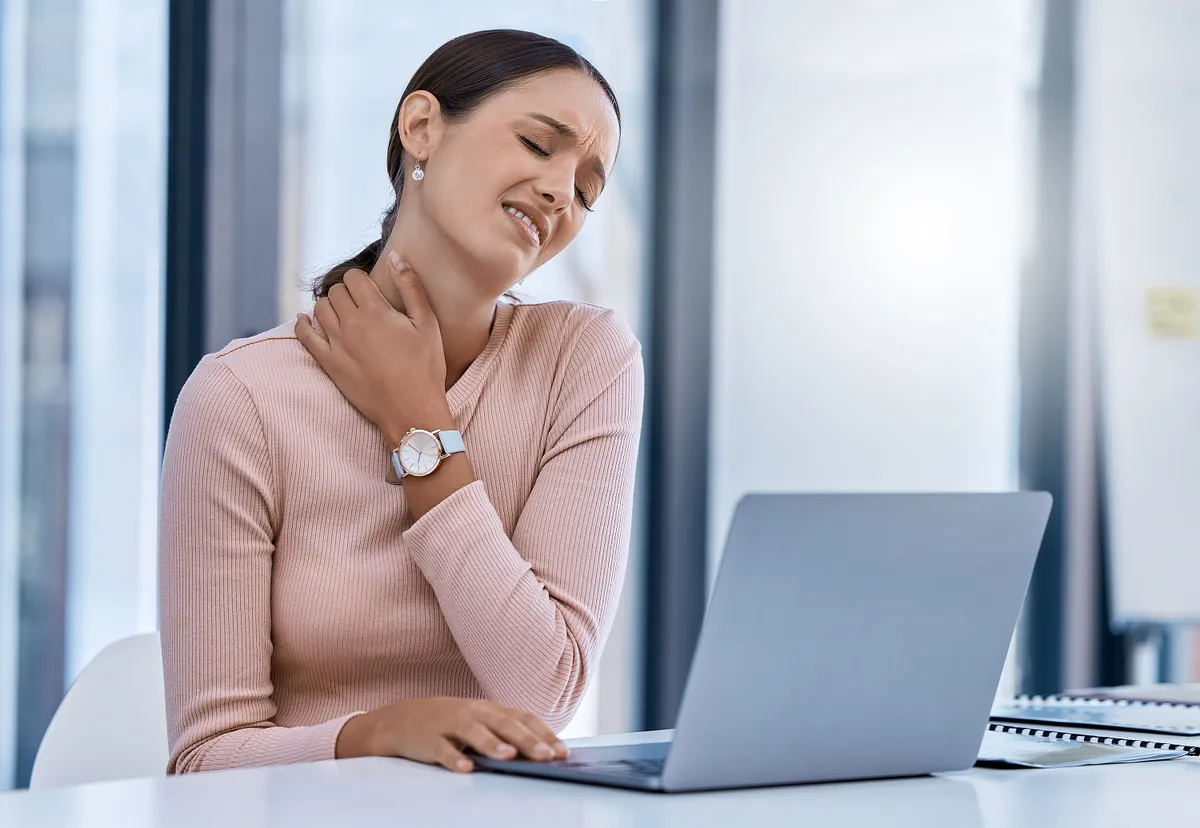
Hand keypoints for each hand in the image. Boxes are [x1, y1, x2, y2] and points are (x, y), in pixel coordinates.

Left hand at [296, 253, 449, 446]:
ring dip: (329, 306)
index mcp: (375, 311)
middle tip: (360, 305)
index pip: (354, 277)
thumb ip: (412, 287)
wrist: (411, 409)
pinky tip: (306, 320)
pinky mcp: (329, 363)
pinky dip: (302, 324)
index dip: (362, 280)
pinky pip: (304, 336)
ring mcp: (336, 344)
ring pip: (319, 309)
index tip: (372, 291)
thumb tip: (397, 257)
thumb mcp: (427, 323)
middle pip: (336, 291)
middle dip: (347, 293)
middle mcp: (351, 324)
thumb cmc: (425, 367)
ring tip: (343, 315)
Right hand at [335, 696, 568, 772]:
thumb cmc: (451, 724)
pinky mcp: (428, 739)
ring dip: (492, 744)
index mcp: (490, 709)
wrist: (401, 720)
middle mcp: (474, 712)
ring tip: (508, 757)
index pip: (523, 718)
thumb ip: (507, 735)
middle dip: (527, 740)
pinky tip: (464, 769)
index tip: (562, 752)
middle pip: (504, 724)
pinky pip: (442, 750)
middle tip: (547, 756)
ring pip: (474, 732)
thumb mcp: (480, 723)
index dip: (544, 733)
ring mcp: (450, 724)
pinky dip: (453, 758)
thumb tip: (544, 754)